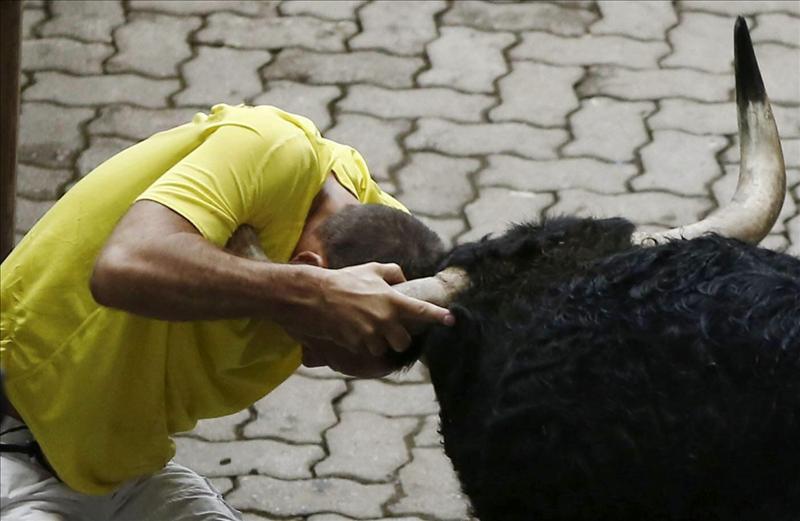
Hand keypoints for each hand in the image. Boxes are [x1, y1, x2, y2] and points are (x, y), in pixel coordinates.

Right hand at [280, 262, 453, 356]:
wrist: (315, 297)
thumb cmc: (344, 280)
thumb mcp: (370, 269)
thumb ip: (392, 272)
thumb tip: (404, 280)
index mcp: (392, 300)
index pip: (421, 310)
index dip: (438, 316)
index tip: (451, 320)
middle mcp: (384, 320)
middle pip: (404, 341)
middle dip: (400, 338)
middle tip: (390, 329)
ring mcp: (370, 334)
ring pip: (385, 348)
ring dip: (380, 342)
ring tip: (367, 328)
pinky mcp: (357, 344)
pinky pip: (368, 350)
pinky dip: (365, 345)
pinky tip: (355, 332)